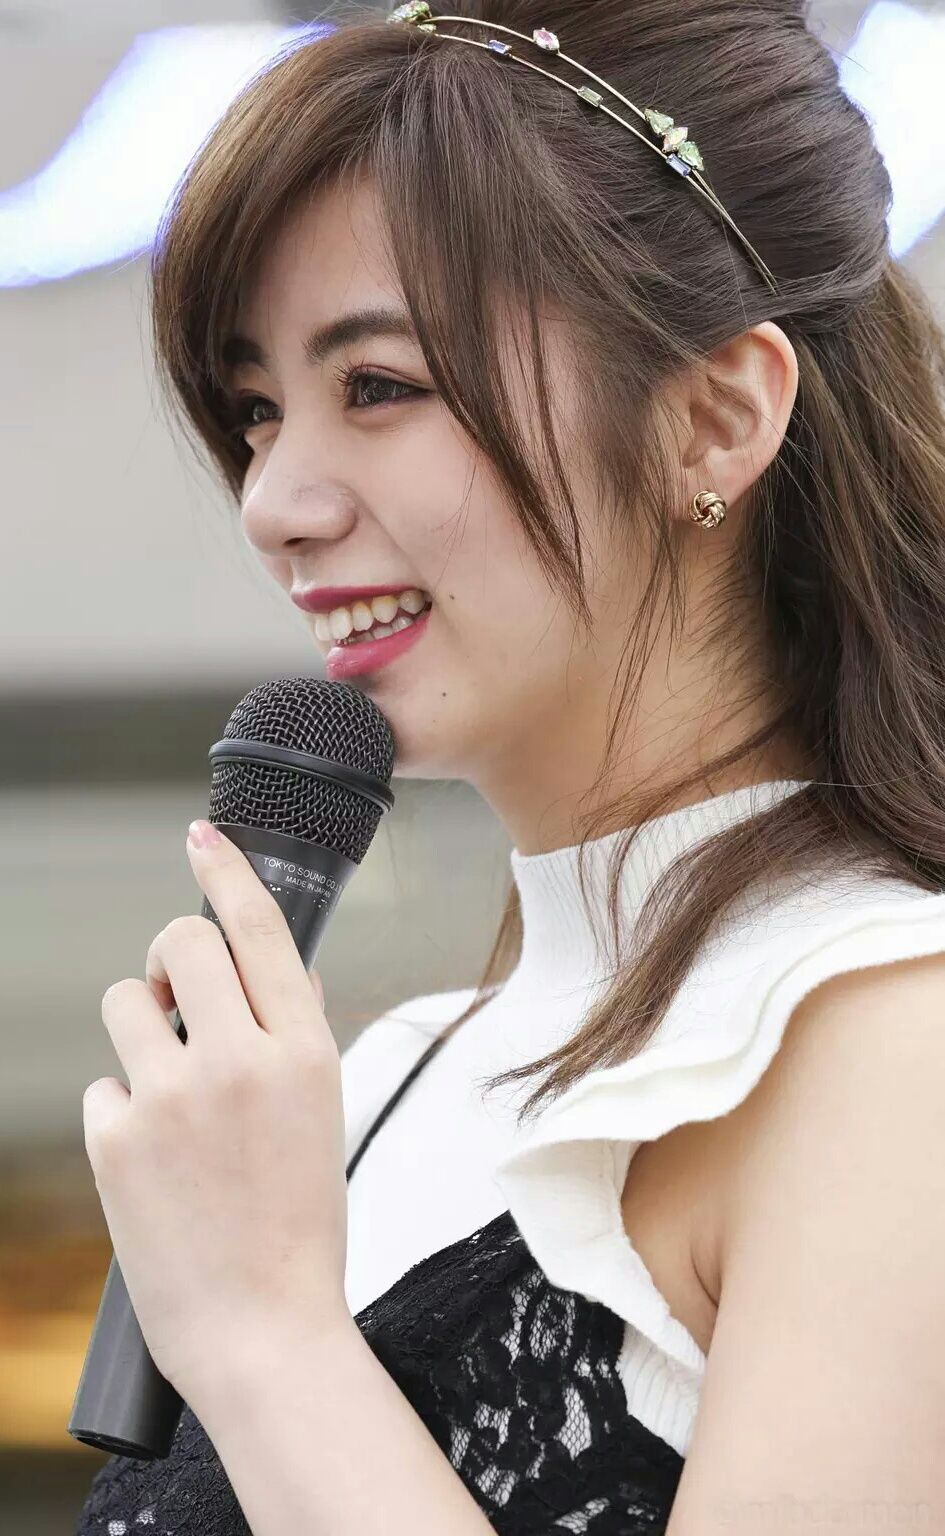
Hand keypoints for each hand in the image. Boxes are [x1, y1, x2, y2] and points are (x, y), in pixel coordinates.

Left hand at [82, 819, 350, 1403]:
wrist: (261, 1330)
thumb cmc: (300, 1227)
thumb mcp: (325, 1117)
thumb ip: (298, 1038)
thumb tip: (275, 974)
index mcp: (304, 1052)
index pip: (259, 928)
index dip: (226, 870)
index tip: (203, 836)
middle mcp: (240, 1060)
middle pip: (179, 941)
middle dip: (170, 958)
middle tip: (179, 998)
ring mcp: (172, 1097)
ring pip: (125, 1001)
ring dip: (140, 1026)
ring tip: (165, 1084)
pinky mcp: (117, 1140)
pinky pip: (105, 1085)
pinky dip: (123, 1110)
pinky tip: (154, 1159)